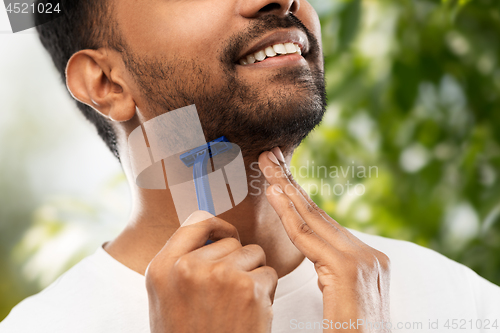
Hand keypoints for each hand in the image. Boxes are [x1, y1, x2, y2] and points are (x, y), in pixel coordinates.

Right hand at [145, 211, 277, 332]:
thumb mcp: (167, 297)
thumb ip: (182, 262)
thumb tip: (214, 232)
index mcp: (162, 267)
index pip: (196, 220)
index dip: (217, 226)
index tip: (227, 236)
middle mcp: (188, 266)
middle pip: (231, 240)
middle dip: (237, 260)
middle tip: (228, 293)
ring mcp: (219, 275)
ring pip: (254, 253)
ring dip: (253, 274)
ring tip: (237, 304)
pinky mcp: (248, 289)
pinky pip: (269, 273)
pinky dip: (266, 292)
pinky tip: (250, 314)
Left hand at [259, 148, 390, 331]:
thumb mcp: (342, 296)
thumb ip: (332, 271)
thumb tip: (317, 257)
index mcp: (367, 258)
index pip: (325, 222)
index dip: (299, 197)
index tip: (279, 177)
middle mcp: (367, 253)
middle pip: (318, 212)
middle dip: (290, 182)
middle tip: (270, 156)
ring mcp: (361, 259)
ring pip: (312, 218)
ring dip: (284, 188)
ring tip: (266, 165)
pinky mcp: (347, 269)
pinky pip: (308, 238)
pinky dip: (287, 214)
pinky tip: (273, 193)